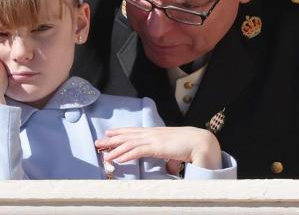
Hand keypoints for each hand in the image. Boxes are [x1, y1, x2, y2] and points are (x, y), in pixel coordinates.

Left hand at [95, 126, 221, 170]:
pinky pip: (137, 151)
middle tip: (98, 142)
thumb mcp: (176, 153)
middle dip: (111, 139)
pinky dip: (126, 155)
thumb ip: (170, 159)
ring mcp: (153, 139)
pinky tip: (118, 158)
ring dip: (115, 149)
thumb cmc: (190, 146)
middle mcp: (151, 134)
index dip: (120, 132)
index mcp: (155, 133)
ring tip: (104, 154)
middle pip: (127, 136)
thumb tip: (170, 168)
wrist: (200, 142)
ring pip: (129, 143)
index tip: (109, 133)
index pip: (133, 132)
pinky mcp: (156, 147)